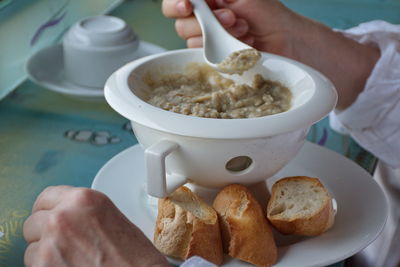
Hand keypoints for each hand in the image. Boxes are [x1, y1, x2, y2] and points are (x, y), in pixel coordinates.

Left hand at [23, 186, 168, 266]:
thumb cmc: (134, 255)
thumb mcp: (110, 216)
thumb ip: (83, 212)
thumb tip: (64, 216)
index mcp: (83, 199)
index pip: (46, 197)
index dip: (49, 210)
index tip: (51, 218)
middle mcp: (63, 216)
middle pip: (33, 222)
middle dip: (45, 233)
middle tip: (64, 244)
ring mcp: (51, 243)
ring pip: (31, 247)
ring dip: (45, 254)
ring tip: (71, 260)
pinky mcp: (44, 266)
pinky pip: (33, 265)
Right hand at [162, 0, 379, 108]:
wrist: (291, 45)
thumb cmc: (272, 17)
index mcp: (211, 2)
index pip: (180, 1)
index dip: (176, 3)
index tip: (188, 4)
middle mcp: (206, 20)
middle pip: (179, 21)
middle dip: (202, 19)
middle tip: (231, 17)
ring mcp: (210, 41)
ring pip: (190, 39)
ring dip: (216, 33)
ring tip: (243, 29)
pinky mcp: (216, 61)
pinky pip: (203, 57)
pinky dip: (220, 51)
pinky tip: (239, 45)